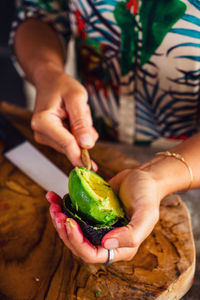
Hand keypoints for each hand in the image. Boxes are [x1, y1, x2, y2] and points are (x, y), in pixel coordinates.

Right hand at [31, 64, 97, 166]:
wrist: (50, 82)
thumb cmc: (61, 86)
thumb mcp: (77, 98)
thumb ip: (82, 122)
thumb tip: (87, 145)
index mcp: (43, 122)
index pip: (67, 144)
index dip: (81, 155)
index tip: (92, 168)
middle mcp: (41, 133)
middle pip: (71, 146)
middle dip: (83, 133)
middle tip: (81, 112)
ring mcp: (45, 138)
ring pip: (74, 145)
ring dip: (81, 131)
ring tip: (75, 113)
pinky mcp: (51, 140)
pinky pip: (72, 143)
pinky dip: (78, 133)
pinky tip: (74, 119)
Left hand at [46, 168, 161, 263]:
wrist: (144, 177)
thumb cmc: (147, 195)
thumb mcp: (146, 215)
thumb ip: (131, 235)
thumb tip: (106, 244)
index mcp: (120, 247)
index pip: (92, 254)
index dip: (77, 243)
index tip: (70, 224)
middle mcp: (106, 239)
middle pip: (78, 244)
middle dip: (64, 231)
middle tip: (57, 214)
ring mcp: (97, 226)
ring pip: (73, 231)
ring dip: (60, 220)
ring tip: (54, 206)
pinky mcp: (91, 213)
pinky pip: (74, 214)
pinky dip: (62, 206)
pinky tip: (55, 197)